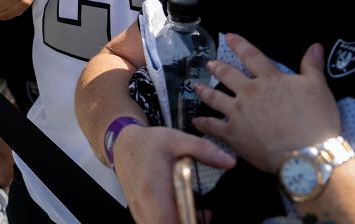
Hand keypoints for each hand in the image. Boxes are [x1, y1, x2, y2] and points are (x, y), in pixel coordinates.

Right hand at [111, 125, 234, 223]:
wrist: (124, 145)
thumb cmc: (149, 143)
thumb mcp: (177, 139)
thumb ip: (204, 150)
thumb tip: (230, 161)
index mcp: (153, 188)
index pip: (167, 221)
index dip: (187, 223)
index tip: (203, 217)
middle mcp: (143, 204)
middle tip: (203, 216)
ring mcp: (139, 211)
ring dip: (180, 223)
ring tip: (196, 214)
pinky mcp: (140, 214)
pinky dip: (171, 223)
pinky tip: (183, 213)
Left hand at [193, 33, 339, 172]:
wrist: (306, 153)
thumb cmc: (316, 120)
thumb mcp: (319, 88)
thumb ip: (313, 66)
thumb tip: (316, 46)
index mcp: (269, 79)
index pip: (252, 56)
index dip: (240, 44)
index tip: (228, 36)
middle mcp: (249, 93)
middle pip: (228, 75)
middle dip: (217, 67)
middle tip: (209, 63)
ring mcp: (238, 113)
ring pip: (216, 98)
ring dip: (205, 91)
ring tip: (197, 86)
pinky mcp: (233, 134)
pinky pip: (213, 126)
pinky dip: (203, 122)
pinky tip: (196, 120)